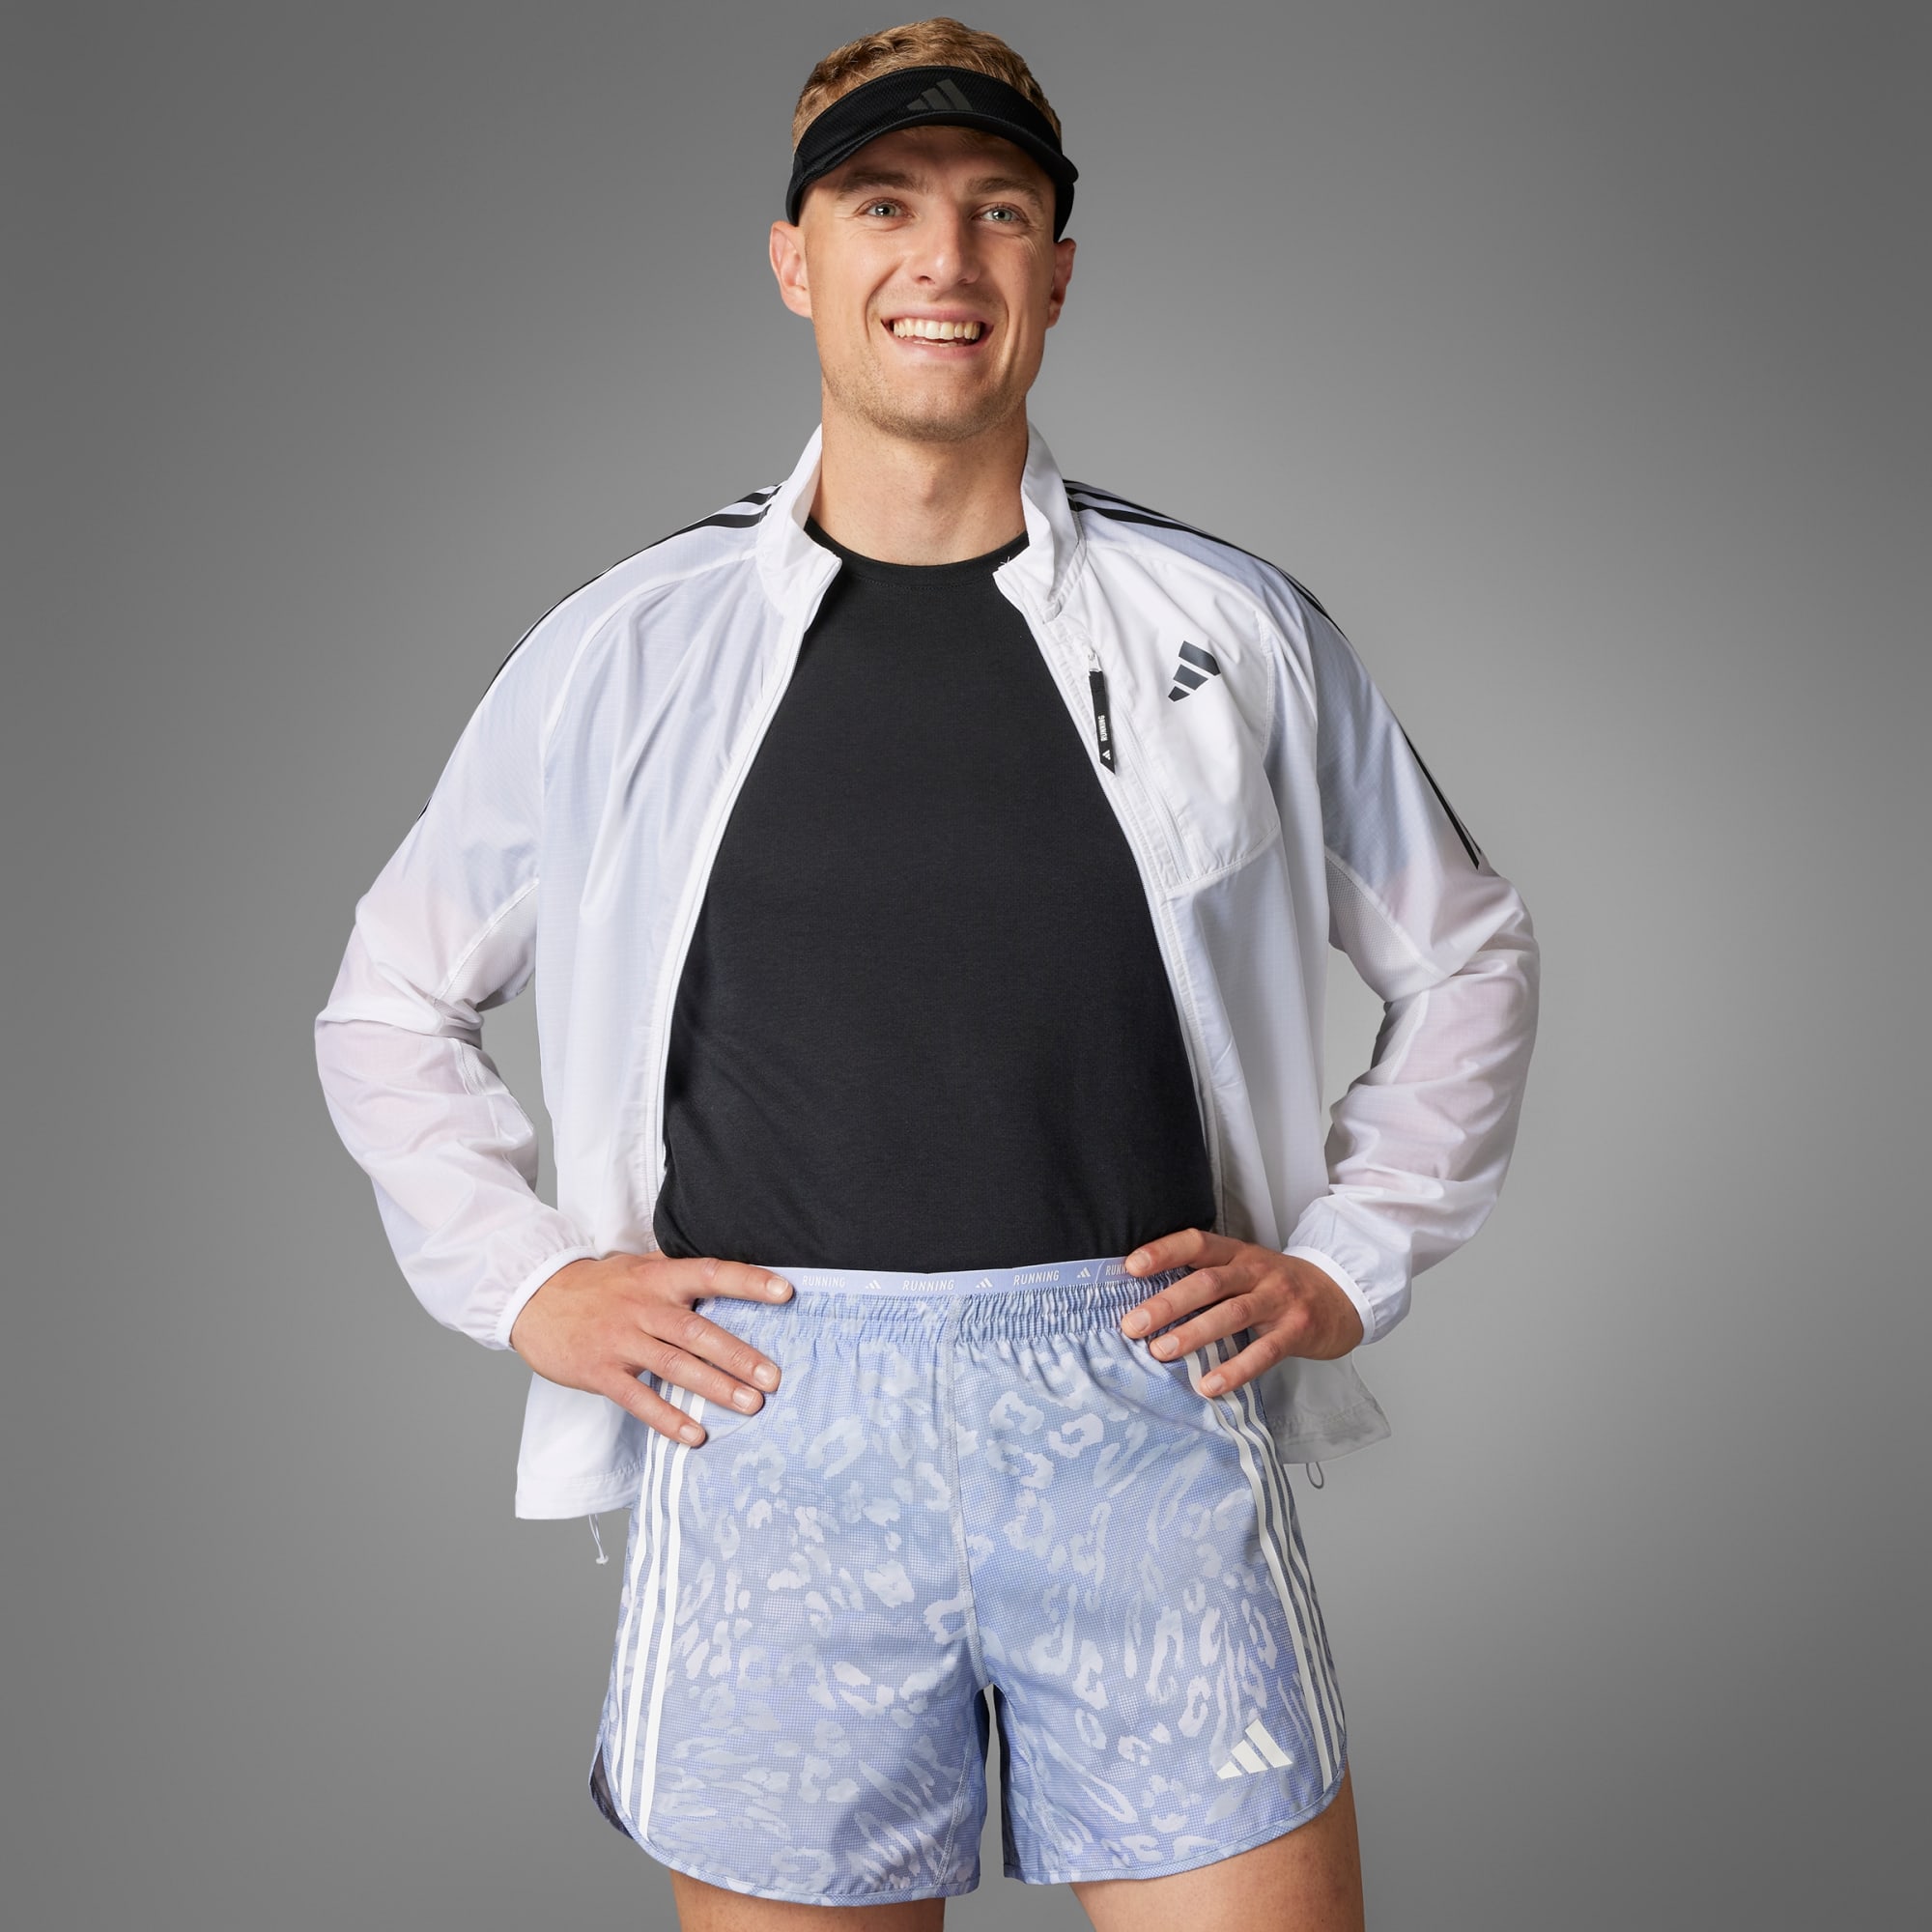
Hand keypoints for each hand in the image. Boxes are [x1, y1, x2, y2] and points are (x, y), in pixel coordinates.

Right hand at [509, 1252, 793, 1447]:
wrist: (533, 1298)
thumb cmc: (597, 1285)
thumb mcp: (638, 1266)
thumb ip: (678, 1273)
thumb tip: (730, 1277)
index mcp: (657, 1277)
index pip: (710, 1274)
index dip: (748, 1282)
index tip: (785, 1294)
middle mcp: (642, 1307)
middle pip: (697, 1331)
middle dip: (739, 1356)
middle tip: (773, 1377)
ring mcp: (620, 1340)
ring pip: (674, 1365)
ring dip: (714, 1388)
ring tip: (750, 1406)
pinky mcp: (600, 1372)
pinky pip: (638, 1399)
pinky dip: (667, 1418)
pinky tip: (694, 1435)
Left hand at [1119, 1228, 1364, 1398]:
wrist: (1342, 1295)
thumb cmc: (1280, 1287)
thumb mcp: (1247, 1270)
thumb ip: (1209, 1279)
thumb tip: (1150, 1302)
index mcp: (1239, 1254)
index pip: (1197, 1243)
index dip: (1163, 1252)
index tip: (1130, 1268)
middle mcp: (1257, 1272)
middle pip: (1208, 1282)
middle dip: (1167, 1303)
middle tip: (1132, 1325)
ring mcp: (1279, 1300)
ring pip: (1231, 1314)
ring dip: (1193, 1333)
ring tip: (1161, 1352)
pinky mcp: (1296, 1331)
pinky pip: (1263, 1352)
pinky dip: (1235, 1369)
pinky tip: (1209, 1385)